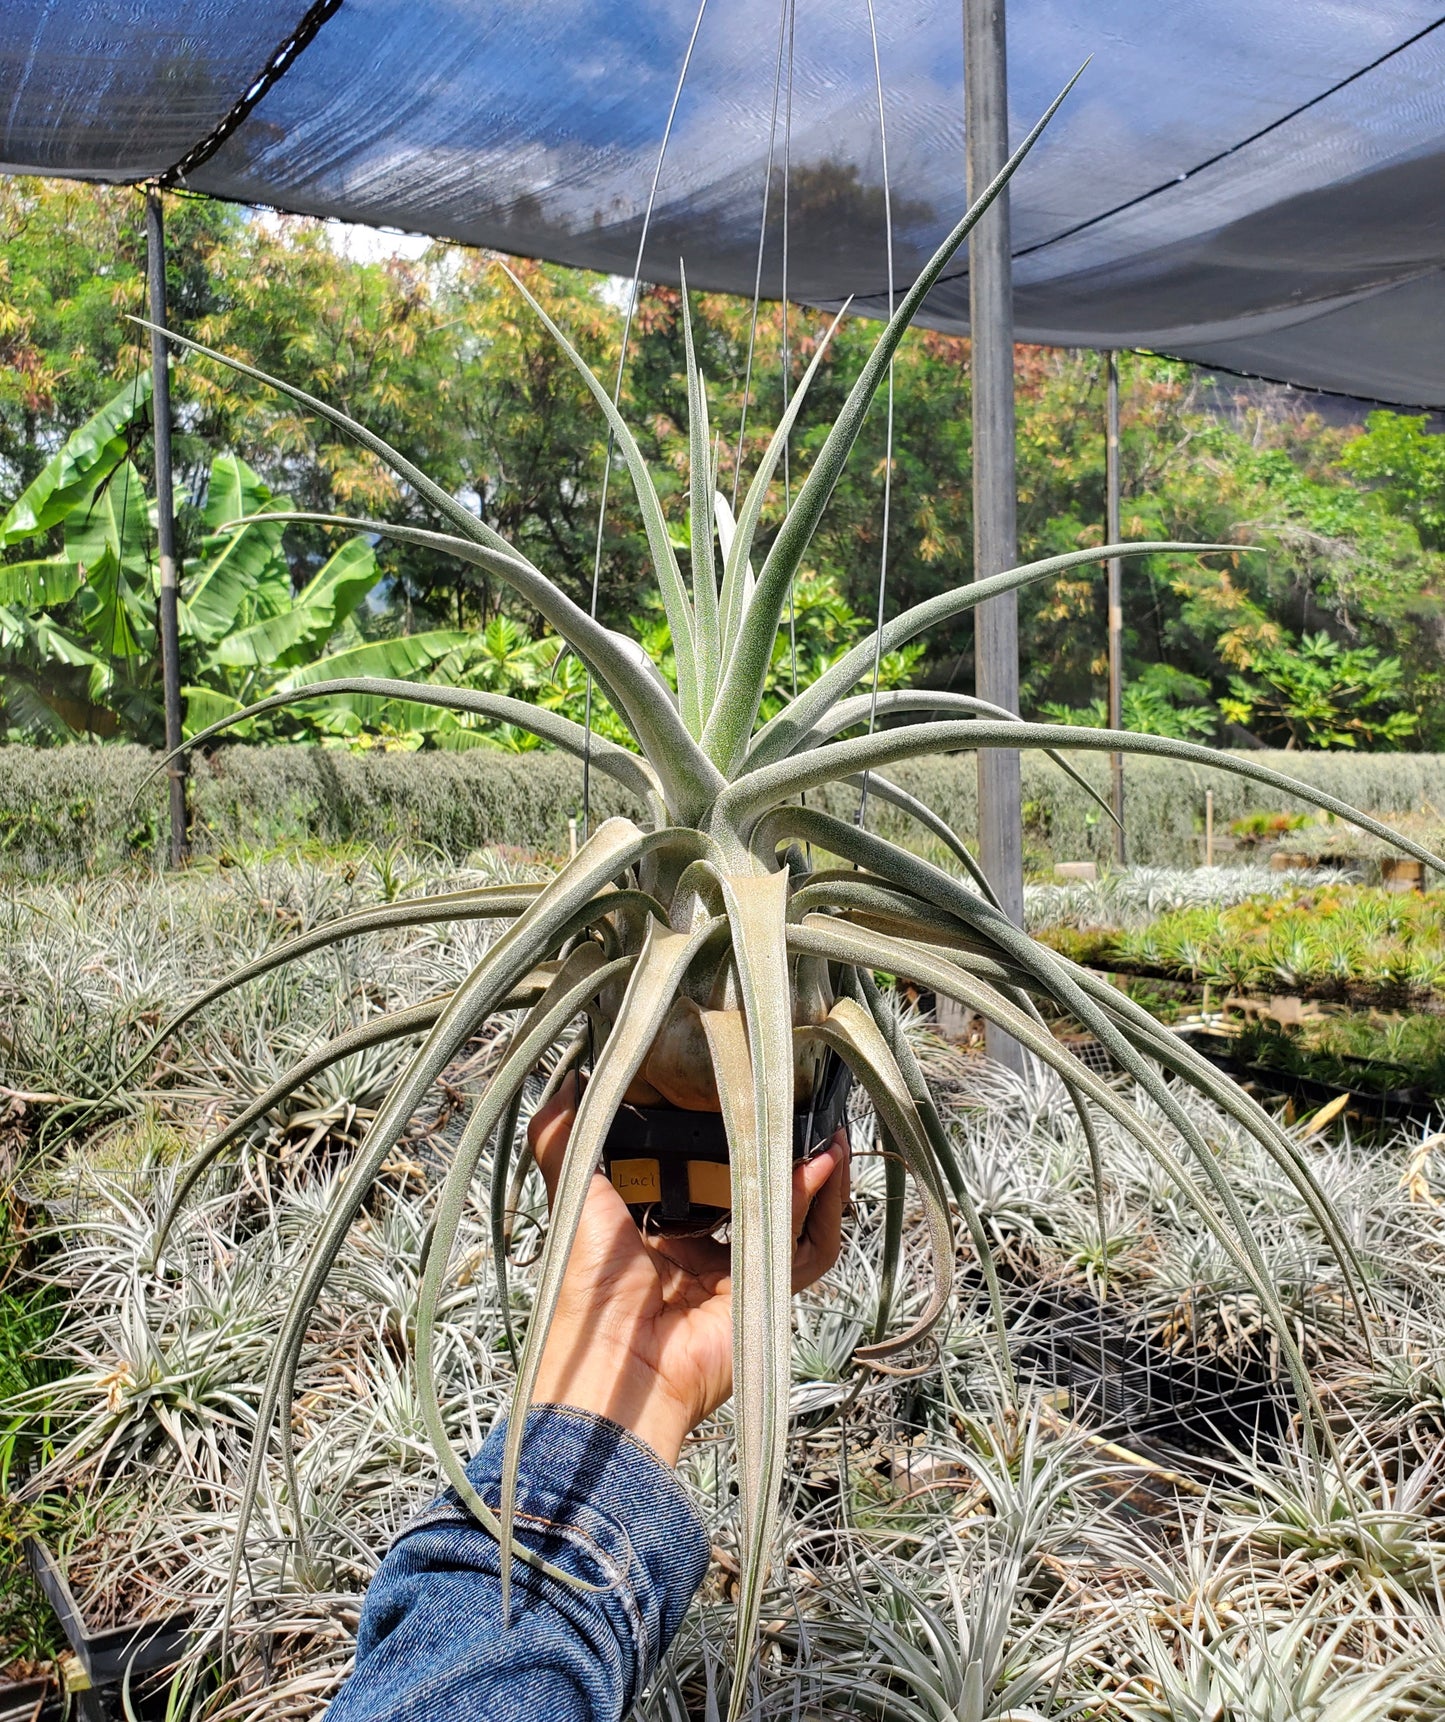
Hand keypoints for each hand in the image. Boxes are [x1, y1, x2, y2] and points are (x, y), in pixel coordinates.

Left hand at [527, 1075, 848, 1464]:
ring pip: (793, 1218)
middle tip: (801, 1109)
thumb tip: (565, 1081)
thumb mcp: (575, 1196)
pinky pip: (802, 1249)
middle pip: (759, 1191)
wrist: (614, 1366)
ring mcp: (738, 1275)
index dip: (731, 1138)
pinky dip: (815, 1207)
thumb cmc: (587, 1289)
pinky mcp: (766, 1296)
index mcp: (657, 1230)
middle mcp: (701, 1251)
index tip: (745, 1098)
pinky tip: (820, 1165)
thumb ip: (563, 1139)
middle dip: (785, 1153)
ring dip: (815, 1176)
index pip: (706, 1172)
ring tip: (828, 1132)